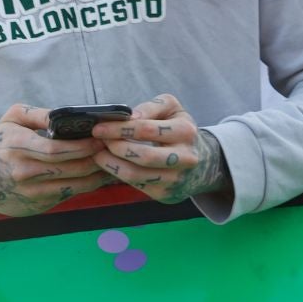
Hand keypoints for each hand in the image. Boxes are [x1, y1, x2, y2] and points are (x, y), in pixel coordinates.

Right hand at [0, 105, 112, 218]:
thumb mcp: (11, 119)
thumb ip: (39, 113)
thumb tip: (68, 114)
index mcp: (17, 147)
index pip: (57, 149)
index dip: (84, 146)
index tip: (102, 138)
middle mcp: (23, 172)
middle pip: (71, 168)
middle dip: (96, 158)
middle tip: (114, 148)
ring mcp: (30, 192)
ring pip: (74, 185)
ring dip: (97, 174)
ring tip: (112, 161)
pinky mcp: (36, 206)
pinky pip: (68, 195)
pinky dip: (86, 185)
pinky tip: (97, 175)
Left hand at [91, 94, 229, 205]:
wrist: (203, 162)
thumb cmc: (179, 130)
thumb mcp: (173, 110)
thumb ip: (151, 107)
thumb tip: (129, 116)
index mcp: (186, 131)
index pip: (147, 129)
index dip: (119, 128)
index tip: (99, 127)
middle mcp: (185, 158)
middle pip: (143, 155)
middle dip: (115, 147)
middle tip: (98, 140)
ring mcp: (176, 179)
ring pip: (136, 175)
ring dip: (111, 164)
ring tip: (99, 153)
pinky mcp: (165, 194)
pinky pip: (135, 185)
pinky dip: (117, 174)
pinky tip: (110, 164)